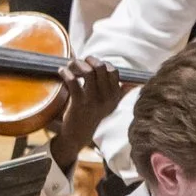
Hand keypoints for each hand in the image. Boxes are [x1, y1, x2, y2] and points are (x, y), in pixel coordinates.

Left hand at [46, 57, 125, 176]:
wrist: (79, 135)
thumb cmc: (92, 117)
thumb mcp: (110, 106)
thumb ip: (121, 94)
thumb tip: (133, 84)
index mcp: (115, 96)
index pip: (113, 71)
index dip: (102, 63)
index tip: (92, 64)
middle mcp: (106, 97)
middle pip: (101, 67)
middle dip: (89, 60)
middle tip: (80, 61)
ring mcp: (93, 100)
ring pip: (88, 72)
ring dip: (77, 64)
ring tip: (70, 65)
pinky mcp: (79, 103)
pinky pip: (73, 81)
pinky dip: (65, 73)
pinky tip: (62, 71)